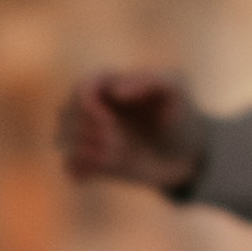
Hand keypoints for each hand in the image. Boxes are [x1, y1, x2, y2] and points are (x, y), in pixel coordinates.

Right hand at [57, 68, 202, 193]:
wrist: (188, 153)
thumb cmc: (181, 112)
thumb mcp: (176, 88)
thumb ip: (150, 79)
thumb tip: (115, 92)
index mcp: (108, 83)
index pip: (79, 88)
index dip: (87, 106)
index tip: (109, 121)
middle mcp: (93, 108)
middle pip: (66, 114)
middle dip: (88, 131)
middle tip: (118, 142)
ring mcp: (91, 136)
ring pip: (63, 141)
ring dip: (86, 150)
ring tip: (115, 154)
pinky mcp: (93, 163)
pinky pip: (70, 168)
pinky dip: (82, 171)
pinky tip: (107, 168)